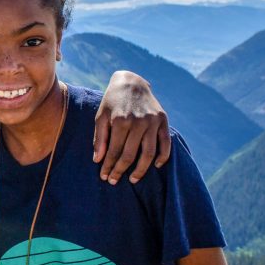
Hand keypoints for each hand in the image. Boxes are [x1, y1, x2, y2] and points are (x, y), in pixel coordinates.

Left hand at [94, 70, 170, 184]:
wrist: (131, 82)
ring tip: (133, 179)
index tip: (104, 177)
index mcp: (120, 121)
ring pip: (149, 153)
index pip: (114, 151)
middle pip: (130, 155)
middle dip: (120, 170)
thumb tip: (98, 159)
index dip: (108, 166)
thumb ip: (99, 138)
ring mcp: (152, 121)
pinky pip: (166, 143)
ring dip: (141, 170)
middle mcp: (138, 122)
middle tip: (114, 181)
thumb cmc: (112, 102)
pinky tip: (155, 166)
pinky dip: (163, 157)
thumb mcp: (101, 116)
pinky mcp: (163, 120)